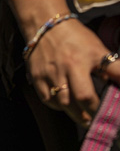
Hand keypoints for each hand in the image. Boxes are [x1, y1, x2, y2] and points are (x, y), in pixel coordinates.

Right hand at [8, 0, 119, 125]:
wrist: (46, 29)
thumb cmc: (76, 40)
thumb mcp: (98, 51)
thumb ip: (112, 69)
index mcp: (82, 62)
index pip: (91, 90)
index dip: (100, 106)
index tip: (107, 114)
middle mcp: (65, 70)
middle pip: (77, 100)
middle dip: (88, 114)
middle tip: (95, 122)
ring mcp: (49, 76)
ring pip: (62, 104)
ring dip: (74, 113)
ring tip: (83, 118)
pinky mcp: (37, 80)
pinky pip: (48, 100)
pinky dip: (58, 106)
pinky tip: (66, 106)